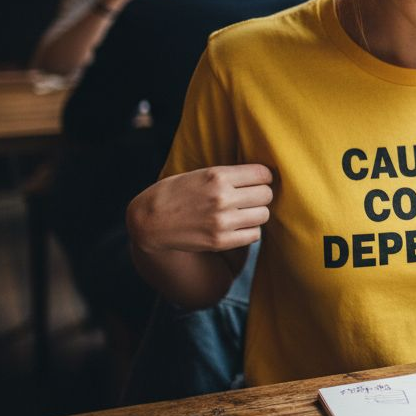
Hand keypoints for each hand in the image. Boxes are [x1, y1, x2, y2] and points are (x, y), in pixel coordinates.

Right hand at [127, 164, 273, 253]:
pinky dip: (250, 231)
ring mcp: (222, 221)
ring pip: (264, 215)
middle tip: (249, 198)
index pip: (263, 174)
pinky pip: (254, 235)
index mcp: (217, 176)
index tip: (257, 181)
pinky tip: (238, 227)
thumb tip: (264, 176)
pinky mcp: (220, 241)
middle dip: (261, 195)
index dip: (263, 177)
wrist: (149, 221)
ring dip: (256, 214)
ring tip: (243, 212)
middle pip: (266, 194)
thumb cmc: (175, 193)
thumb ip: (229, 175)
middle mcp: (222, 197)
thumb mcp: (200, 174)